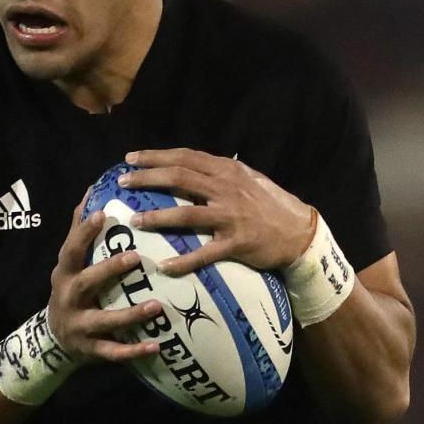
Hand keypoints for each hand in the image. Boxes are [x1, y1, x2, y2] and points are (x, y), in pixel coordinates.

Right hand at [45, 205, 156, 363]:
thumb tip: (92, 192)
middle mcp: (69, 298)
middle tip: (135, 257)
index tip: (102, 214)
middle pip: (86, 282)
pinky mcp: (91, 350)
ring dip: (130, 314)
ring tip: (157, 306)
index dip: (83, 232)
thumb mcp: (70, 264)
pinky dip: (134, 351)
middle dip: (109, 270)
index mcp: (65, 273)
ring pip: (104, 321)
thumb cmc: (72, 290)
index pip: (71, 249)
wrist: (54, 340)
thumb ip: (79, 231)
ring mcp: (79, 326)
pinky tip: (156, 347)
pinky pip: (114, 352)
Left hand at [121, 148, 315, 273]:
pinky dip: (183, 261)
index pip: (185, 157)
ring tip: (135, 220)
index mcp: (227, 170)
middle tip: (123, 183)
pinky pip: (204, 253)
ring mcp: (231, 217)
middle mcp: (227, 189)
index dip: (155, 157)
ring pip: (186, 214)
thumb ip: (222, 172)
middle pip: (179, 178)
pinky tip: (164, 266)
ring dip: (158, 217)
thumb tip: (196, 164)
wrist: (300, 232)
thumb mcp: (248, 179)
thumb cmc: (272, 205)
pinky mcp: (236, 243)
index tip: (130, 159)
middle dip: (147, 179)